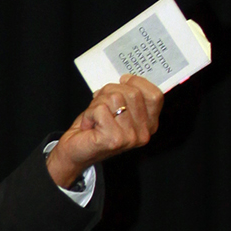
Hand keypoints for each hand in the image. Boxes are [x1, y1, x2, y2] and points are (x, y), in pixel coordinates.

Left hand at [46, 73, 163, 188]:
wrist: (74, 152)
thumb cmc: (94, 128)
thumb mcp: (116, 108)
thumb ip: (128, 96)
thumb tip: (127, 78)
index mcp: (149, 125)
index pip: (155, 95)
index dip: (137, 82)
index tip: (122, 81)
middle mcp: (143, 133)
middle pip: (133, 93)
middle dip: (110, 91)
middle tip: (100, 105)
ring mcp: (130, 138)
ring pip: (115, 98)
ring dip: (97, 103)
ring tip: (94, 117)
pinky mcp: (114, 139)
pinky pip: (100, 109)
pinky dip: (89, 113)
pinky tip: (89, 125)